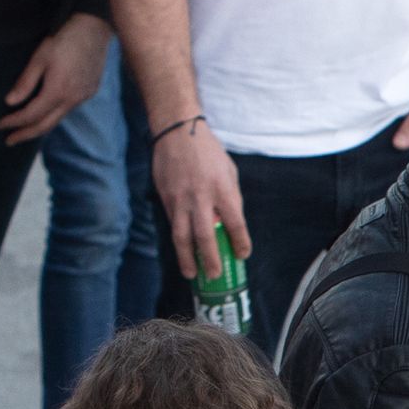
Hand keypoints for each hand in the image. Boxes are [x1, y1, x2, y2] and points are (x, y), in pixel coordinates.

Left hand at [0, 16, 109, 141]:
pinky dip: (53, 116)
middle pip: (45, 126)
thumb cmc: (64, 39)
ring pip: (58, 119)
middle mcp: (72, 99)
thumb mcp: (39, 58)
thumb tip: (10, 102)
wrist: (94, 28)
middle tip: (9, 141)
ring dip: (40, 126)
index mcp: (57, 91)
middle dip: (25, 135)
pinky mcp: (90, 92)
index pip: (30, 115)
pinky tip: (45, 114)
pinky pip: (68, 110)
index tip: (0, 125)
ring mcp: (83, 97)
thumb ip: (25, 82)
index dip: (13, 122)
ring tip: (24, 130)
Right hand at [151, 116, 247, 279]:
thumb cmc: (208, 151)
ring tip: (192, 274)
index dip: (241, 243)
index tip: (242, 255)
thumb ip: (231, 197)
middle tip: (214, 276)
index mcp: (223, 189)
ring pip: (182, 236)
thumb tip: (231, 224)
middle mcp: (201, 197)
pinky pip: (174, 225)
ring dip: (187, 258)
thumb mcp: (229, 171)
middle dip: (211, 260)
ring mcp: (180, 200)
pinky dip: (179, 241)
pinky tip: (183, 251)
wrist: (177, 133)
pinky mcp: (166, 199)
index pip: (235, 224)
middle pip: (206, 237)